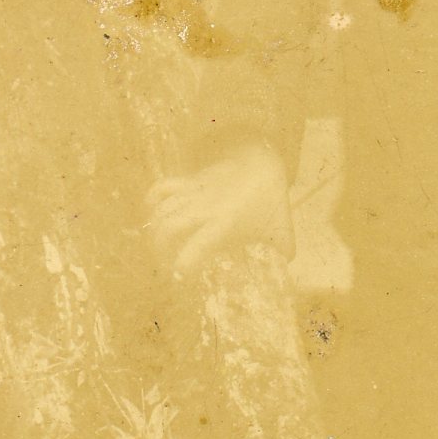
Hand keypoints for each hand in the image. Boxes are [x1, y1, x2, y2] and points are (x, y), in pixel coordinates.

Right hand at [147, 143, 294, 277]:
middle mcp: (204, 208)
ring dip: (155, 229)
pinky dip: (153, 198)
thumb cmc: (270, 199)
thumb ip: (283, 249)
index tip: (179, 277)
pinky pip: (163, 186)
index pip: (196, 247)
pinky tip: (151, 212)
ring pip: (163, 210)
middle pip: (169, 228)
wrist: (264, 161)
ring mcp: (195, 192)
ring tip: (159, 246)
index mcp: (225, 223)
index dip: (183, 265)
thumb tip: (286, 265)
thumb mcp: (280, 227)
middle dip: (160, 250)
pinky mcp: (191, 180)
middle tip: (165, 263)